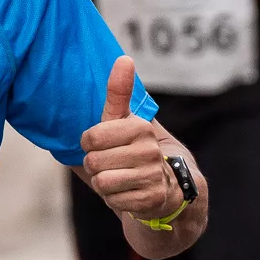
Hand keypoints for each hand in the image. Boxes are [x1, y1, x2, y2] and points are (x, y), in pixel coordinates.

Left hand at [78, 57, 196, 224]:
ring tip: (121, 178)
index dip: (90, 145)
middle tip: (113, 165)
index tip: (105, 145)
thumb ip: (120, 92)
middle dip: (96, 166)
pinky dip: (115, 200)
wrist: (169, 187)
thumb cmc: (135, 149)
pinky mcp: (151, 200)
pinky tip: (129, 193)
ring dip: (104, 184)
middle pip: (93, 162)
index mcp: (140, 128)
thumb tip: (125, 58)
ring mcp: (152, 176)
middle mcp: (149, 150)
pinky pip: (113, 201)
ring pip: (102, 183)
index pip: (90, 138)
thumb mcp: (125, 120)